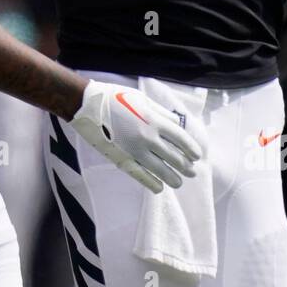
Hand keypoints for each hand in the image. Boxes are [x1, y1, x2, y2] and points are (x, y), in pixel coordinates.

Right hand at [70, 81, 205, 192]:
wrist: (89, 106)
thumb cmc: (116, 98)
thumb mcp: (143, 99)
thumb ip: (161, 113)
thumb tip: (177, 123)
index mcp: (154, 120)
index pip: (180, 139)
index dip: (191, 149)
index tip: (197, 156)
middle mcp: (148, 137)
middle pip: (173, 156)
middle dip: (185, 166)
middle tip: (191, 172)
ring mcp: (135, 150)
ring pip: (159, 169)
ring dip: (172, 178)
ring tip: (179, 183)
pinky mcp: (122, 158)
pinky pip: (140, 175)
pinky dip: (151, 182)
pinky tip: (159, 188)